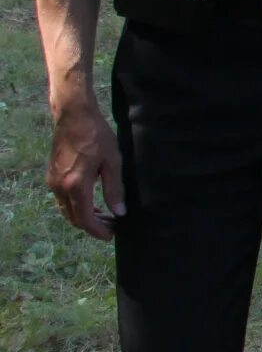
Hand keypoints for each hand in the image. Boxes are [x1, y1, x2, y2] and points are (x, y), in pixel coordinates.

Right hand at [49, 93, 126, 241]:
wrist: (74, 117)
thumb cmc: (97, 136)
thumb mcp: (113, 162)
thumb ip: (115, 189)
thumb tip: (119, 212)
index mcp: (76, 186)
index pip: (85, 219)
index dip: (98, 231)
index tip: (111, 235)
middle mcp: (60, 187)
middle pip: (74, 217)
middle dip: (92, 225)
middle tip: (112, 225)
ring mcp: (53, 182)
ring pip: (67, 210)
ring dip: (84, 216)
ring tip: (104, 215)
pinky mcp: (52, 176)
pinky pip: (62, 199)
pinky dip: (76, 205)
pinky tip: (91, 202)